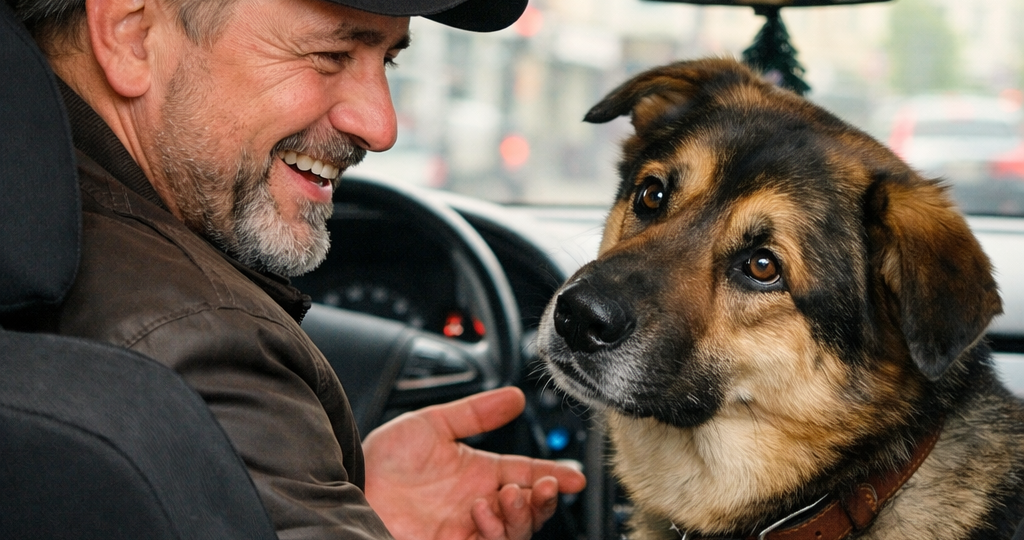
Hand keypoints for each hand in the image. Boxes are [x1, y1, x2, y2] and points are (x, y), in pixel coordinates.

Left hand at [362, 387, 585, 539]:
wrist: (349, 483)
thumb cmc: (382, 459)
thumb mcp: (433, 424)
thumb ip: (476, 413)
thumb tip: (515, 396)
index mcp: (478, 474)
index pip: (526, 475)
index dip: (554, 477)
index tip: (574, 476)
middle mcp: (478, 504)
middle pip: (529, 510)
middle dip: (545, 499)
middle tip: (545, 484)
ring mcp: (467, 530)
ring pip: (517, 532)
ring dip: (521, 514)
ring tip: (507, 493)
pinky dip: (496, 531)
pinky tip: (482, 510)